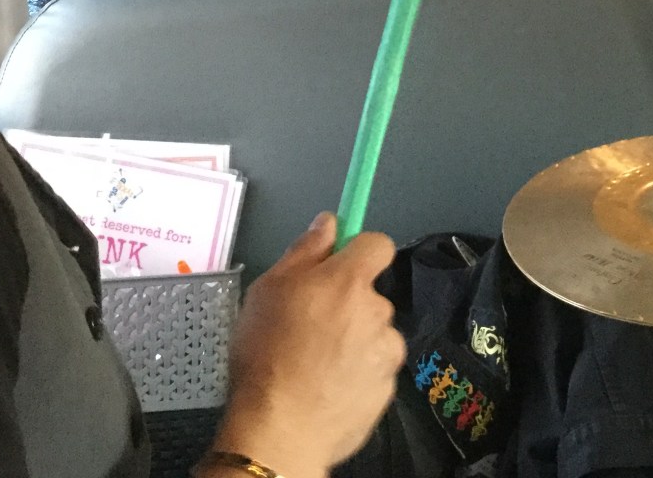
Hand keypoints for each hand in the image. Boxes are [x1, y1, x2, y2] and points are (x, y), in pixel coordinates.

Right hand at [210, 213, 402, 477]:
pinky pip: (373, 368)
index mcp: (349, 282)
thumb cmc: (266, 354)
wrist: (278, 429)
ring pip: (374, 333)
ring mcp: (385, 354)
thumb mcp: (270, 287)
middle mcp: (376, 313)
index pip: (377, 244)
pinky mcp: (386, 391)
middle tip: (311, 320)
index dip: (358, 250)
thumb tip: (328, 223)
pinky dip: (356, 372)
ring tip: (316, 359)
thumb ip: (305, 249)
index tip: (338, 261)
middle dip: (347, 301)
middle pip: (370, 293)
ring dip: (354, 338)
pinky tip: (326, 383)